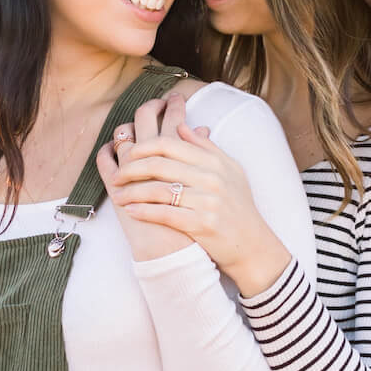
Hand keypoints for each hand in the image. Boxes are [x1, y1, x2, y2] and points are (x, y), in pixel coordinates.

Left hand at [96, 93, 293, 293]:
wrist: (252, 244)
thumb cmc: (238, 205)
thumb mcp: (230, 170)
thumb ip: (205, 147)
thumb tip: (181, 126)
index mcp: (214, 161)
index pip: (169, 144)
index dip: (143, 146)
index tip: (128, 153)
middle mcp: (211, 178)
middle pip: (159, 165)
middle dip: (131, 169)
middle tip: (117, 176)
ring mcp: (207, 201)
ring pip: (158, 190)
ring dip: (133, 192)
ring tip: (118, 195)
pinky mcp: (202, 224)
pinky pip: (165, 213)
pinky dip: (144, 211)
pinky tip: (131, 211)